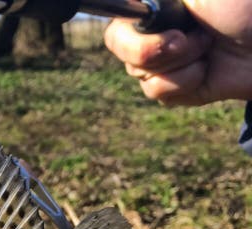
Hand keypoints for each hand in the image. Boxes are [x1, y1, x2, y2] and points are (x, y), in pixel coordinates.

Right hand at [103, 0, 251, 104]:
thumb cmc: (243, 6)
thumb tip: (132, 5)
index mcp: (159, 2)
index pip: (117, 18)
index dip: (128, 31)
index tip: (154, 25)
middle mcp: (157, 27)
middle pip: (120, 47)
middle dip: (152, 50)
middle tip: (186, 40)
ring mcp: (165, 57)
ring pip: (138, 73)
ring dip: (178, 64)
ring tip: (208, 48)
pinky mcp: (178, 85)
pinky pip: (158, 92)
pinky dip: (185, 83)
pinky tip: (207, 70)